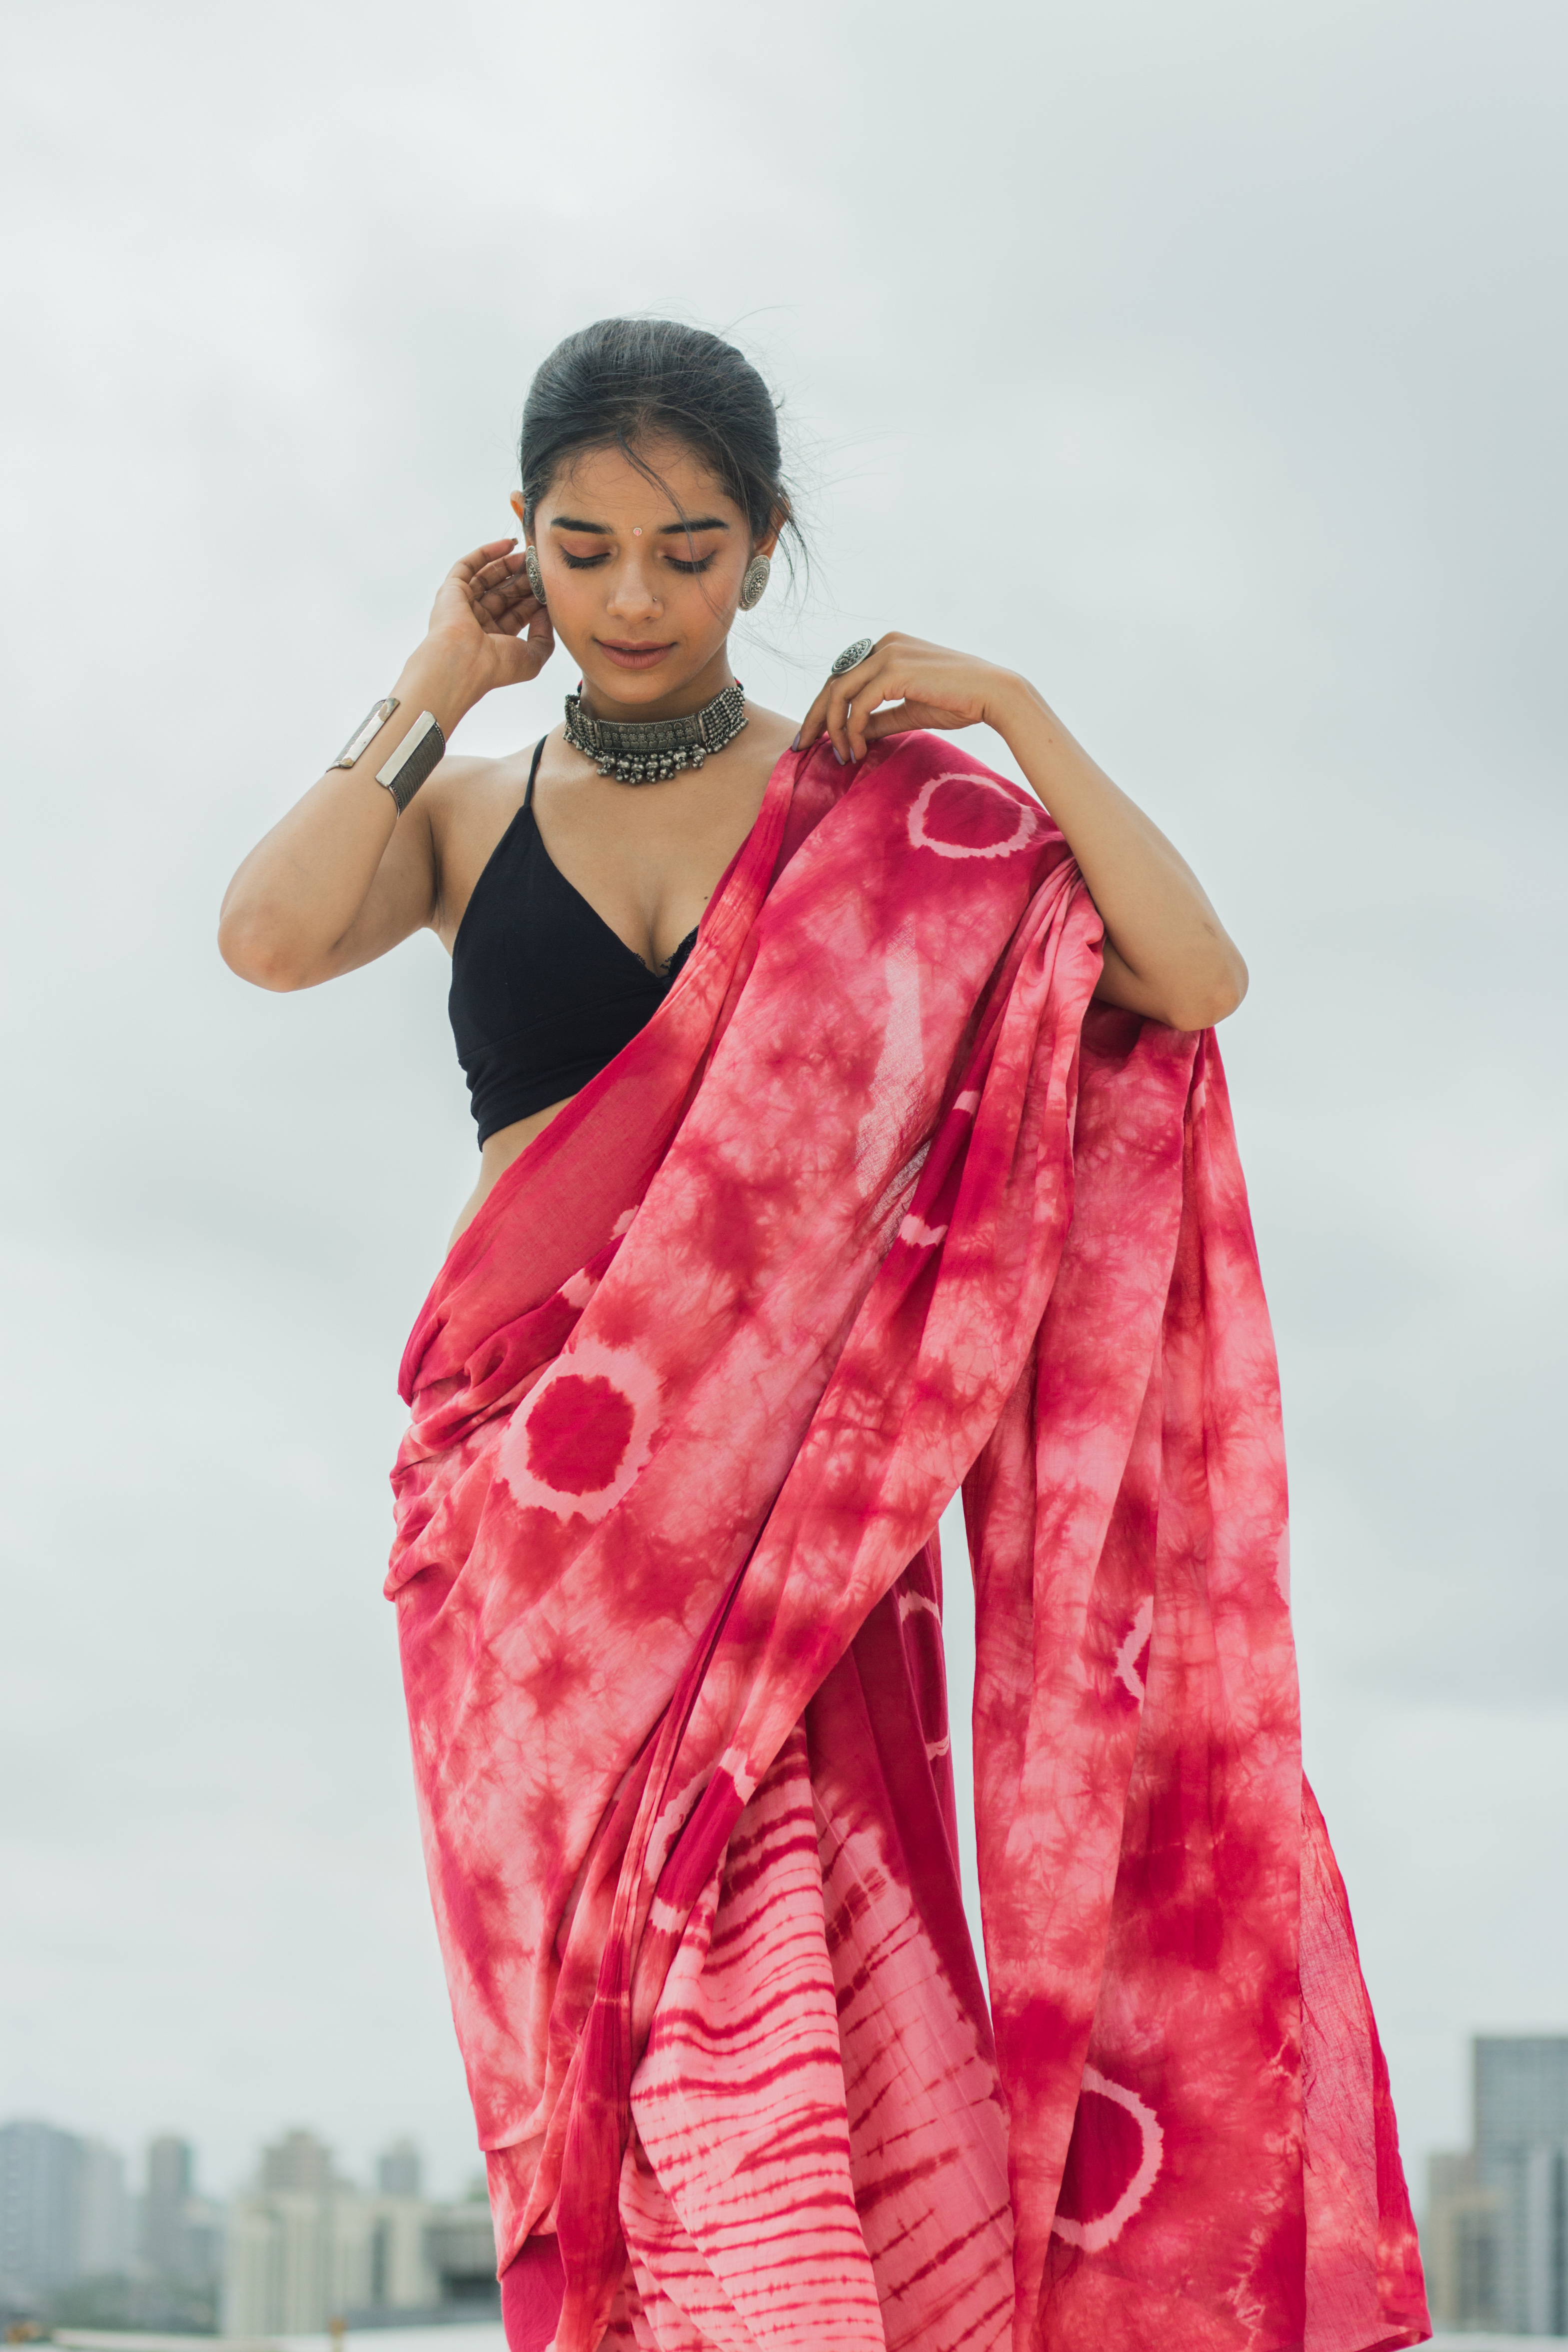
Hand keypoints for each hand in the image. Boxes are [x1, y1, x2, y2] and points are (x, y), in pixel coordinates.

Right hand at [421, 536, 554, 701]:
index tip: (551, 585)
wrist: (463, 663)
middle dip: (524, 578)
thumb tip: (546, 612)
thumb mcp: (533, 658)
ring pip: (488, 577)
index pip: (518, 613)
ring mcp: (463, 605)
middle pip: (505, 592)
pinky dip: (487, 553)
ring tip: (529, 554)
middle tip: (541, 565)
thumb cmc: (495, 667)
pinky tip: (508, 544)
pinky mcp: (451, 590)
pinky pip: (468, 565)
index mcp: (495, 639)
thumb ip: (544, 636)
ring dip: (509, 564)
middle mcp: (478, 622)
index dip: (535, 598)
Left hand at [797, 633, 1018, 764]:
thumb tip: (853, 734)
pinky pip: (858, 704)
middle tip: (802, 747)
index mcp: (887, 648)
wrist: (994, 694)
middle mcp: (883, 644)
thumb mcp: (909, 710)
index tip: (814, 737)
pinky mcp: (895, 670)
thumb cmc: (959, 701)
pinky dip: (851, 730)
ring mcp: (888, 653)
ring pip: (839, 692)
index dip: (824, 707)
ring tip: (840, 755)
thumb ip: (879, 718)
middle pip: (833, 681)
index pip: (843, 676)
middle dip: (816, 717)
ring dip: (833, 728)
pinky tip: (856, 750)